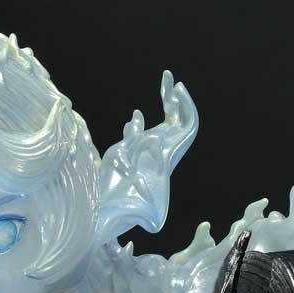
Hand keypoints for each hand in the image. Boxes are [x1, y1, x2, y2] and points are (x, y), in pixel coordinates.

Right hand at [94, 70, 198, 244]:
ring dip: (165, 102)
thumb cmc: (126, 211)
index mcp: (168, 154)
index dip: (187, 107)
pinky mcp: (126, 152)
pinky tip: (136, 117)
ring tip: (165, 80)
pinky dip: (139, 123)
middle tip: (170, 77)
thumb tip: (155, 202)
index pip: (188, 126)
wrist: (106, 210)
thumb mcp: (147, 215)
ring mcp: (143, 151)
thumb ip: (153, 212)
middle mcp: (159, 150)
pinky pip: (139, 133)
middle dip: (176, 98)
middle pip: (178, 119)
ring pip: (160, 123)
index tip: (177, 90)